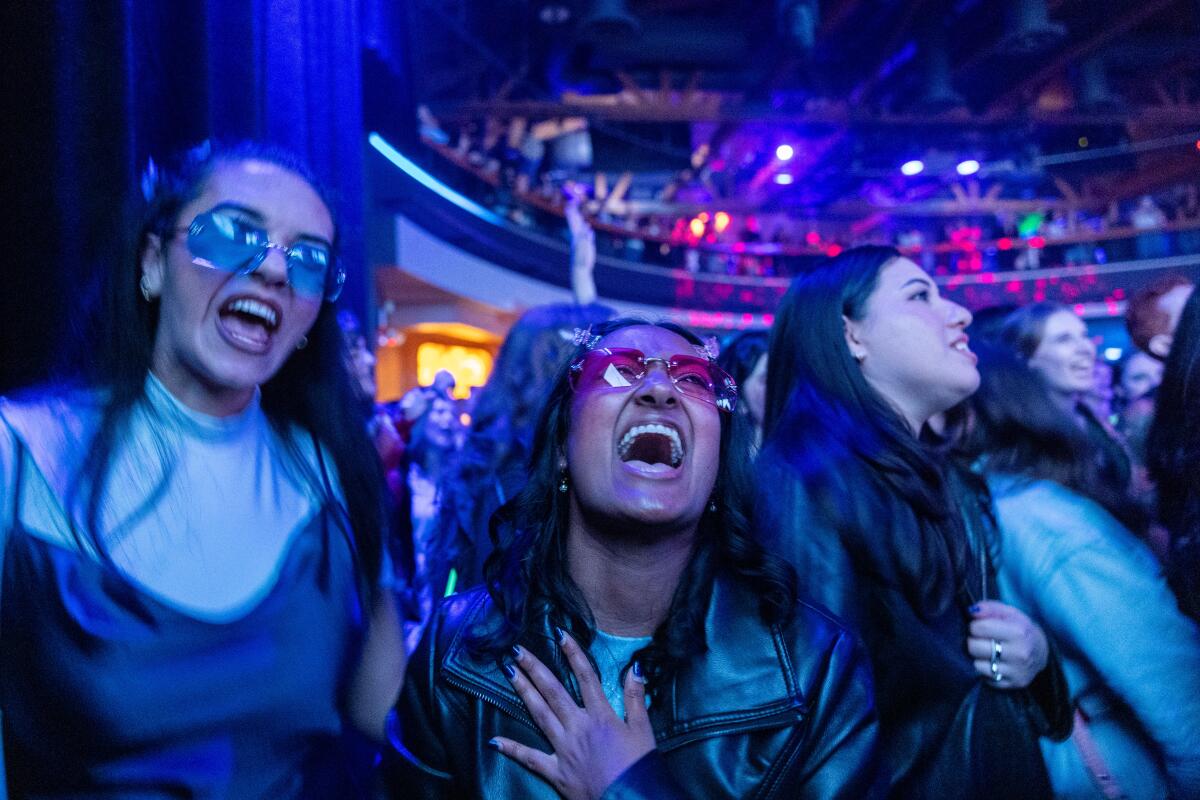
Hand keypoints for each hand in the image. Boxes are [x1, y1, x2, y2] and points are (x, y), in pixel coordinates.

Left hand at [490, 632, 655, 799]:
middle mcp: (578, 727)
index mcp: (601, 716)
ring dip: (524, 692)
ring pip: (540, 715)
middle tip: (517, 650)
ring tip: (509, 674)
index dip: (573, 654)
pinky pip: (530, 759)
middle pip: (554, 692)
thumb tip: (634, 667)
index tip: (559, 634)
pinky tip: (495, 740)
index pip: (586, 677)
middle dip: (535, 668)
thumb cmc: (640, 767)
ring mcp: (564, 749)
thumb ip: (636, 697)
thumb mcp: (644, 730)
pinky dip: (512, 749)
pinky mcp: (556, 771)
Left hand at [967, 600, 1048, 689]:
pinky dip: (984, 670)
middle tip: (980, 639)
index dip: (974, 626)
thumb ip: (989, 608)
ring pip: (978, 665)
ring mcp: (1017, 671)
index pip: (979, 628)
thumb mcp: (1009, 612)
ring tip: (985, 651)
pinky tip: (992, 663)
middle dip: (973, 641)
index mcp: (1019, 632)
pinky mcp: (1013, 684)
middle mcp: (1019, 654)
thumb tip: (971, 611)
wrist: (1041, 652)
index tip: (979, 627)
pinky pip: (986, 678)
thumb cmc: (1020, 628)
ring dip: (977, 657)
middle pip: (975, 648)